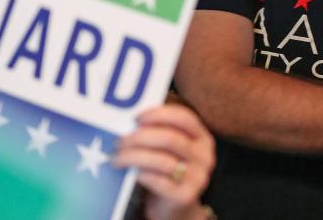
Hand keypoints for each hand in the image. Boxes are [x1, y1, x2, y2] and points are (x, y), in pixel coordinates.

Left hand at [114, 104, 215, 219]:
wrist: (176, 208)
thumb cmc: (168, 172)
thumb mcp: (172, 151)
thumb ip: (160, 134)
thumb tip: (130, 121)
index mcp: (203, 138)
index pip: (184, 118)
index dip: (159, 114)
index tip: (136, 117)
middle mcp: (204, 157)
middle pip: (169, 138)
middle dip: (139, 137)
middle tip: (120, 141)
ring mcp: (197, 178)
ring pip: (161, 160)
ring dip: (134, 156)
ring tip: (117, 158)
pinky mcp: (184, 196)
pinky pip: (158, 181)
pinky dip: (141, 173)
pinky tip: (131, 172)